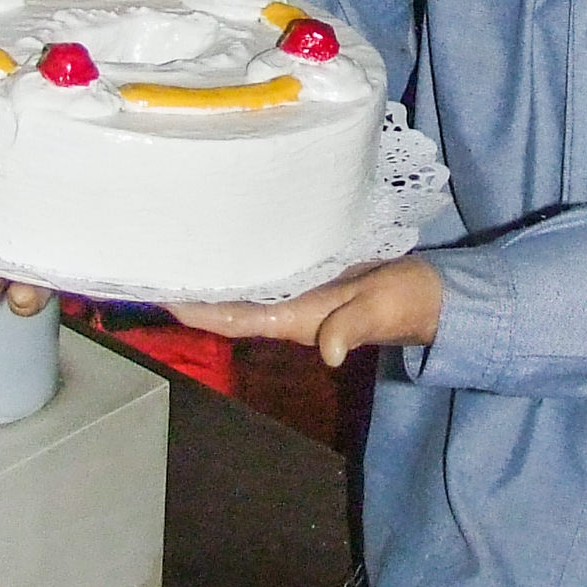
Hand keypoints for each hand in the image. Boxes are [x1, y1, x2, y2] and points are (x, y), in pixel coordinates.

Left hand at [170, 254, 444, 368]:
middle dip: (192, 288)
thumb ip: (355, 325)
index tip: (161, 293)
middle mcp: (287, 309)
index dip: (197, 310)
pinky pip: (264, 268)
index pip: (234, 318)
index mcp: (297, 320)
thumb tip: (328, 352)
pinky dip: (241, 256)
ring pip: (242, 286)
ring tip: (179, 243)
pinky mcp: (310, 274)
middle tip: (156, 256)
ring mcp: (296, 293)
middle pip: (227, 304)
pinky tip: (227, 235)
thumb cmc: (407, 302)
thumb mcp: (384, 308)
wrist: (430, 296)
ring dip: (212, 271)